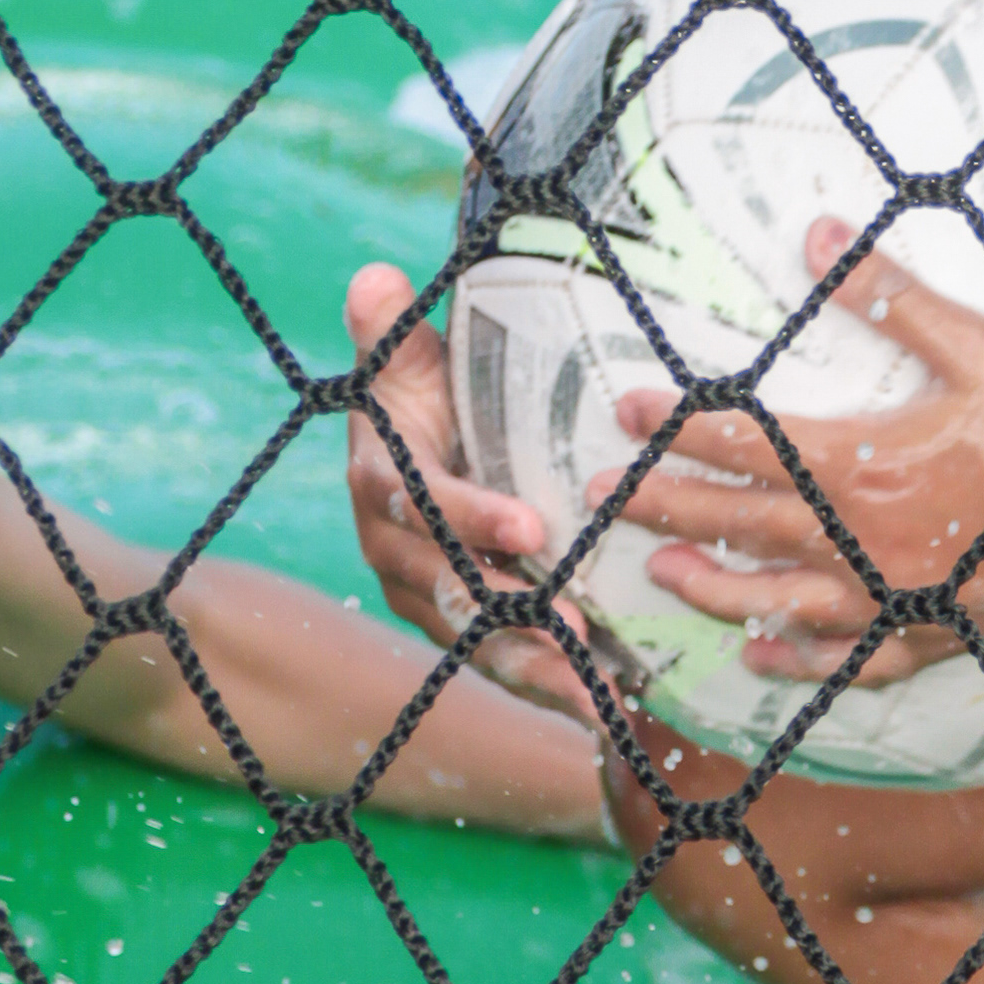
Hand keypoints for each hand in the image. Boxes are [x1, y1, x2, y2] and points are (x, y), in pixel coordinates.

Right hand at [343, 261, 592, 715]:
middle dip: (512, 616)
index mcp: (381, 484)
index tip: (529, 524)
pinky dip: (552, 688)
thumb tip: (374, 276)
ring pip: (479, 642)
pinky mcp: (463, 631)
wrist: (420, 453)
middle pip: (451, 592)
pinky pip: (505, 665)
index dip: (468, 517)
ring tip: (598, 691)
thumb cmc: (422, 400)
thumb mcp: (405, 360)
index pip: (419, 505)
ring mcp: (427, 598)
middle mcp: (396, 552)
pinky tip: (608, 707)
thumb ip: (388, 327)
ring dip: (538, 669)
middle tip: (577, 630)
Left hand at [607, 217, 983, 676]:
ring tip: (660, 576)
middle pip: (739, 525)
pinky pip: (846, 661)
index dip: (680, 429)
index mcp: (861, 466)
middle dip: (664, 508)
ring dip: (711, 588)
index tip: (629, 413)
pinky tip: (760, 655)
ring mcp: (891, 600)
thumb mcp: (973, 344)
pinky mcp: (928, 634)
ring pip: (776, 601)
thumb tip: (816, 233)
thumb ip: (886, 294)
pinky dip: (797, 661)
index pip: (745, 444)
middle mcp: (860, 542)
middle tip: (605, 499)